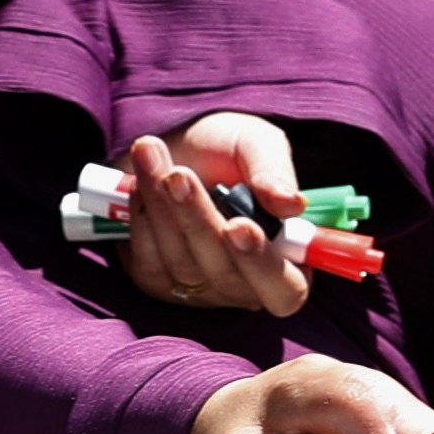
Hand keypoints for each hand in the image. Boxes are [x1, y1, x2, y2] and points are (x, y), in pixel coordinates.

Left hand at [109, 114, 305, 317]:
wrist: (175, 146)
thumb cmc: (226, 150)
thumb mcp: (257, 144)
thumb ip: (275, 172)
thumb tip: (291, 204)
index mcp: (286, 260)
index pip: (286, 289)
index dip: (263, 264)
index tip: (239, 225)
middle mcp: (245, 284)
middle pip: (226, 277)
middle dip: (198, 221)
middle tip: (180, 176)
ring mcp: (200, 288)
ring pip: (183, 264)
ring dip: (163, 206)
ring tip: (152, 154)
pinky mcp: (158, 282)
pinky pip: (149, 259)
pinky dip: (142, 216)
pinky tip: (141, 180)